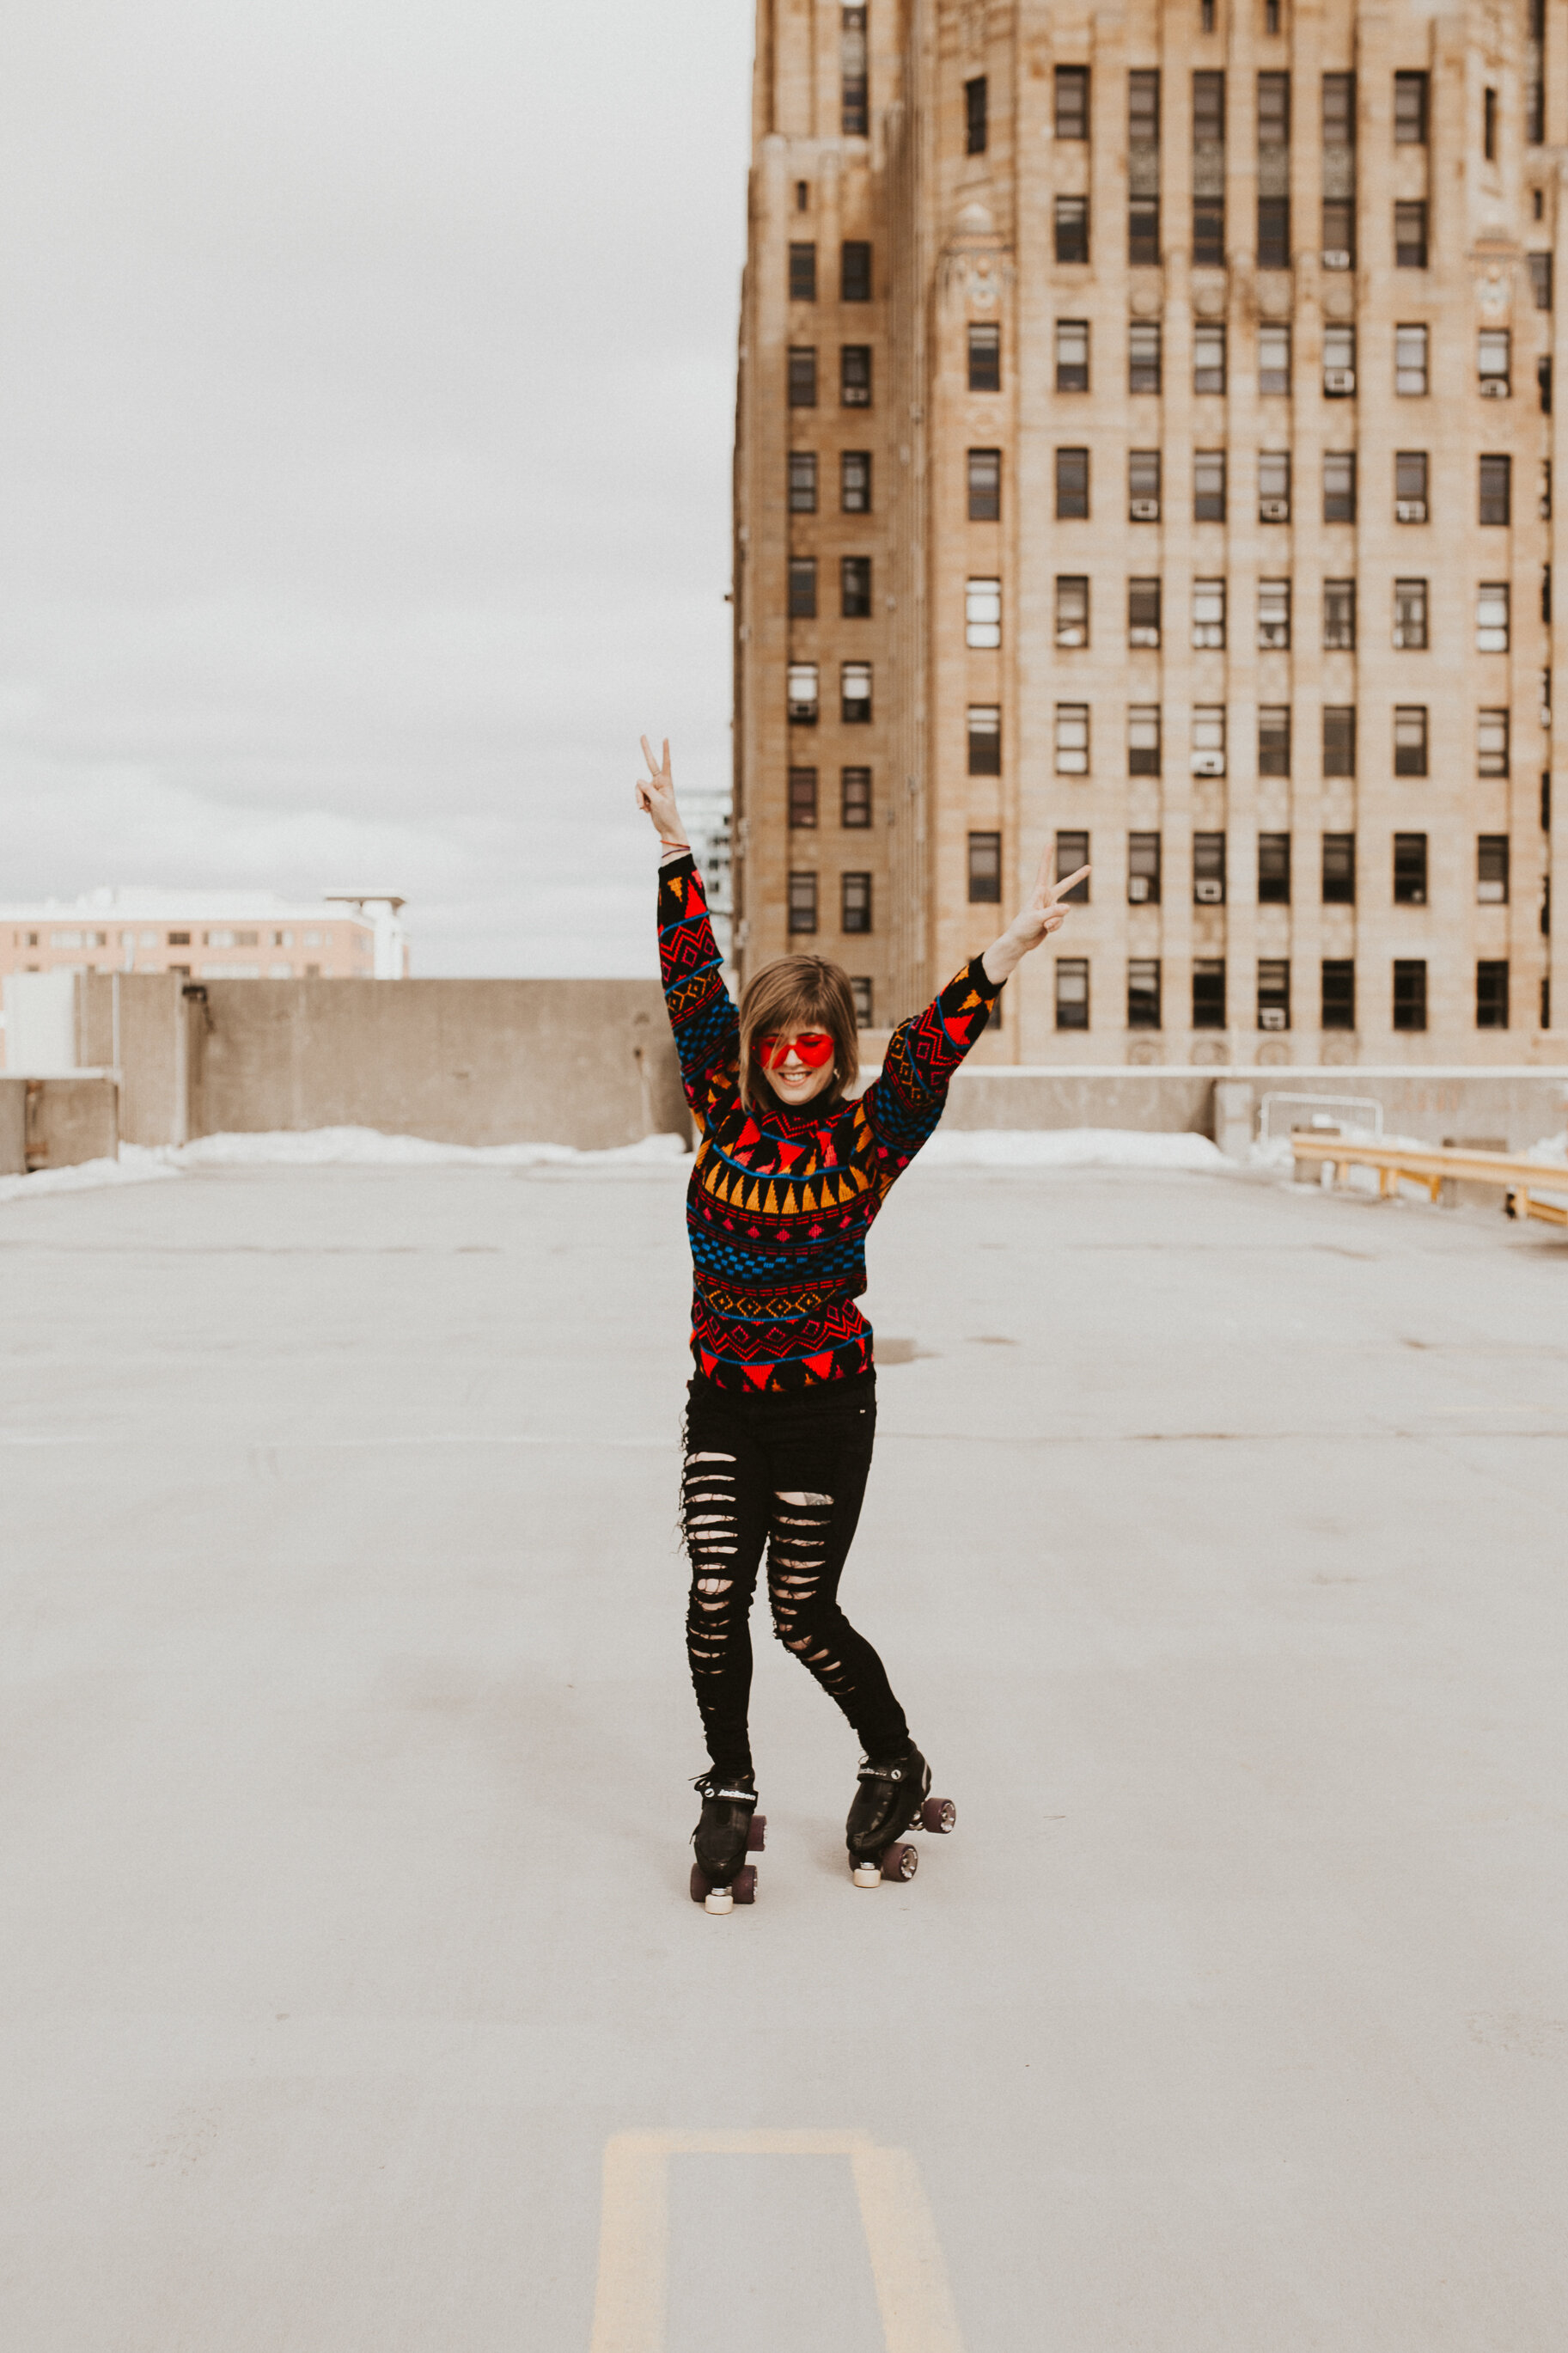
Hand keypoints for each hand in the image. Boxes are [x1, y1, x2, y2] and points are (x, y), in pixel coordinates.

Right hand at [634, 736, 685, 844]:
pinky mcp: (647, 795)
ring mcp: (652, 788)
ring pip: (638, 787)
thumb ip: (648, 790)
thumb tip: (638, 780)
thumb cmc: (667, 815)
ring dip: (639, 798)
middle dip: (646, 750)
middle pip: (651, 763)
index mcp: (666, 782)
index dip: (665, 751)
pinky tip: (646, 810)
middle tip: (643, 735)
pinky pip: (638, 795)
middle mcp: (659, 782)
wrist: (667, 828)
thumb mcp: (658, 802)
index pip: (666, 763)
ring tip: (645, 808)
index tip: (665, 739)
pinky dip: (640, 802)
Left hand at [981, 845, 1089, 985]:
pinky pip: (1060, 922)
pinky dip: (1055, 927)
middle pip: (1065, 885)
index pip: (1044, 872)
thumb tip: (1068, 908)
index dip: (1047, 858)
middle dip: (1077, 877)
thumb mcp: (1037, 919)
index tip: (1049, 844)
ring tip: (1044, 926)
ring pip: (1063, 913)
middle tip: (1090, 867)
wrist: (1019, 942)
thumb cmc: (1023, 927)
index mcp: (1039, 892)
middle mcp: (1046, 898)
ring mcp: (1051, 909)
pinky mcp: (1053, 919)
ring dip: (1055, 921)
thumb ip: (1053, 912)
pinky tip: (1046, 930)